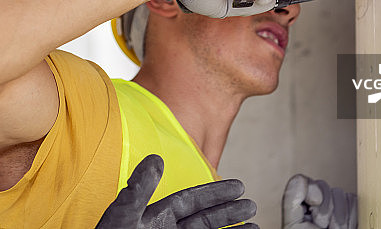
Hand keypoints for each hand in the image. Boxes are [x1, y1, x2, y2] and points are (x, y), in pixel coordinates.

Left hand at [96, 154, 257, 228]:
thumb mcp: (124, 214)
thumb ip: (139, 188)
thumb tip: (157, 158)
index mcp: (155, 218)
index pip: (191, 201)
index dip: (215, 192)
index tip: (239, 185)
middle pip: (204, 220)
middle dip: (229, 212)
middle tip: (253, 206)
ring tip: (256, 228)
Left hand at [282, 174, 356, 228]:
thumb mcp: (294, 225)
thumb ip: (291, 199)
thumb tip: (301, 179)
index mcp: (299, 205)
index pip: (304, 182)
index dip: (311, 196)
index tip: (312, 216)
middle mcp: (317, 202)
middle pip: (323, 186)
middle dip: (325, 210)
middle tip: (324, 227)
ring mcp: (335, 206)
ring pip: (340, 194)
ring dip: (340, 216)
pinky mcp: (353, 211)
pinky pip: (355, 202)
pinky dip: (353, 218)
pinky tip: (347, 228)